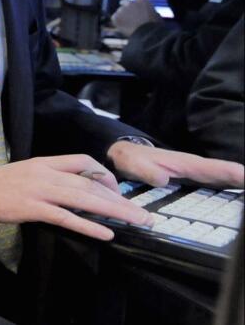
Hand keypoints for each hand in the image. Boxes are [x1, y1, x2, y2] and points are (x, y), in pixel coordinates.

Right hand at [0, 155, 151, 240]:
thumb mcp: (27, 172)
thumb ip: (50, 178)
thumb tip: (74, 191)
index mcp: (46, 162)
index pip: (84, 161)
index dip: (105, 175)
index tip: (118, 191)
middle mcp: (47, 173)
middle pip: (92, 183)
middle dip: (122, 200)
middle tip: (143, 215)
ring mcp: (40, 190)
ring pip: (85, 198)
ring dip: (115, 211)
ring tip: (136, 222)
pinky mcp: (32, 208)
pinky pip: (66, 216)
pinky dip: (88, 225)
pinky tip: (106, 233)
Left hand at [107, 141, 244, 188]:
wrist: (125, 155)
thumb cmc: (132, 159)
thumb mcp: (135, 164)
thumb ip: (148, 172)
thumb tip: (163, 180)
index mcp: (188, 164)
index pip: (217, 169)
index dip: (236, 174)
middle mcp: (197, 169)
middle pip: (227, 176)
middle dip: (243, 182)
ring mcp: (196, 175)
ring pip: (224, 181)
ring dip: (238, 186)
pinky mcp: (193, 181)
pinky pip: (215, 186)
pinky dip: (228, 190)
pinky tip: (236, 202)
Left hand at [111, 0, 161, 36]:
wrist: (147, 35)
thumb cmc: (154, 28)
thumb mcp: (156, 15)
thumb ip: (148, 9)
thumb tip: (146, 10)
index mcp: (143, 1)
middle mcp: (132, 3)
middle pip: (124, 2)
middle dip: (124, 6)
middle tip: (125, 13)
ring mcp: (123, 9)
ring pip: (120, 12)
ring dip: (123, 16)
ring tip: (130, 25)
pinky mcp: (116, 17)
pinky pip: (114, 18)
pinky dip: (117, 22)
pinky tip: (124, 27)